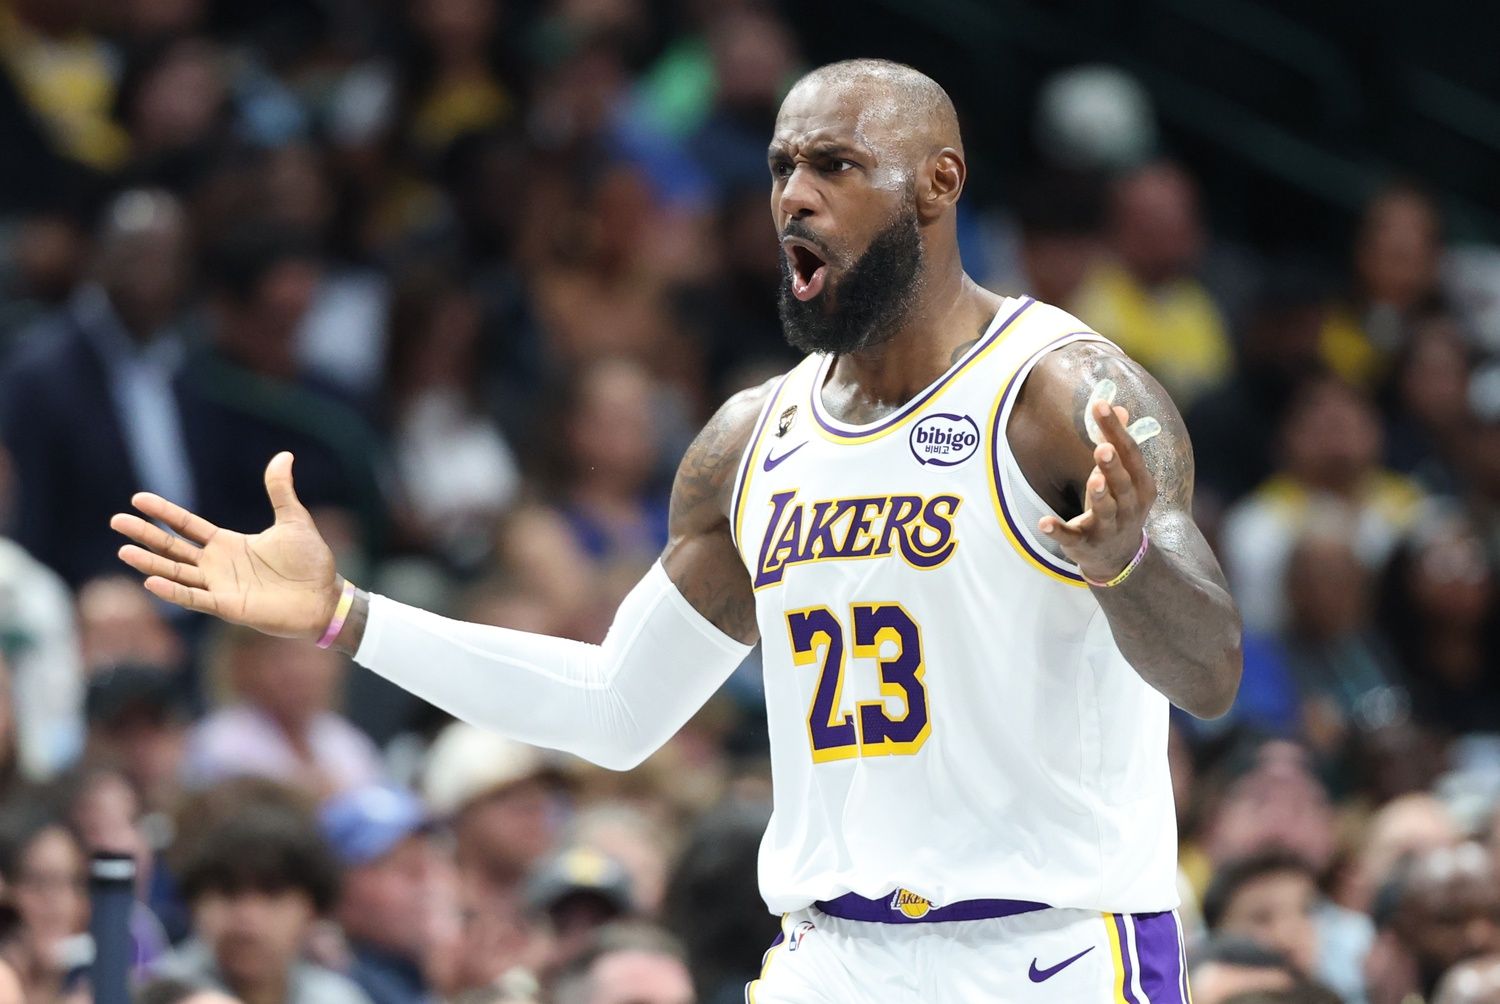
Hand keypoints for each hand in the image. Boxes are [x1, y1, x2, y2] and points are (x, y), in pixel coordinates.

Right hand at [110, 452, 339, 640]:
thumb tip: (284, 455)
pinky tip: (152, 581)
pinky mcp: (228, 606)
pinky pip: (195, 598)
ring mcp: (220, 586)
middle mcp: (218, 565)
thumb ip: (280, 490)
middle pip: (173, 548)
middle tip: (116, 521)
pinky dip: (174, 592)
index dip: (164, 513)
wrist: (325, 595)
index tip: (137, 499)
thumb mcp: (293, 519)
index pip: (187, 525)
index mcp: (228, 544)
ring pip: (177, 573)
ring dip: (151, 563)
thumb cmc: (310, 561)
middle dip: (146, 535)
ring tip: (124, 551)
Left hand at [1038, 400, 1156, 581]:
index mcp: (1141, 487)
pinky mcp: (1085, 545)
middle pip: (1122, 484)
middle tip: (1102, 447)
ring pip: (1105, 511)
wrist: (1120, 559)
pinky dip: (1058, 530)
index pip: (1132, 454)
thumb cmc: (1119, 507)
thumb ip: (1118, 444)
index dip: (1116, 430)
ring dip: (1099, 496)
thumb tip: (1119, 406)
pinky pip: (1071, 538)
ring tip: (1092, 479)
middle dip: (1113, 466)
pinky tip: (1043, 523)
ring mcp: (1108, 529)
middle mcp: (1129, 508)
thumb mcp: (1124, 478)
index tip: (1100, 404)